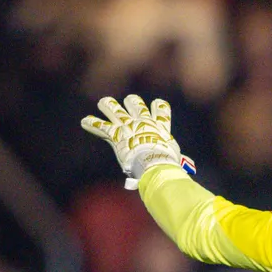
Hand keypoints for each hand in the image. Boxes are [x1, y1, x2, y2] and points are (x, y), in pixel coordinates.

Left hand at [80, 94, 194, 189]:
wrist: (156, 164)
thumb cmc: (168, 164)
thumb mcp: (176, 158)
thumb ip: (178, 159)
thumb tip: (186, 169)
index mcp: (159, 126)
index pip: (160, 108)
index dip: (158, 106)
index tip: (156, 106)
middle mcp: (142, 121)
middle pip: (135, 103)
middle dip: (131, 104)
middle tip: (128, 108)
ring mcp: (127, 125)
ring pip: (113, 107)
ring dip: (108, 105)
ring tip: (104, 104)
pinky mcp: (115, 134)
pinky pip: (99, 125)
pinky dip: (92, 123)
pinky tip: (85, 122)